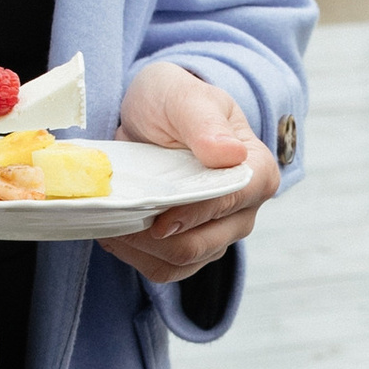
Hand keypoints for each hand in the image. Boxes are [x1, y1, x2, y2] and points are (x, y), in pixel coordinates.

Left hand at [101, 59, 279, 287]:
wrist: (152, 114)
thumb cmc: (173, 100)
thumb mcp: (185, 98)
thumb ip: (205, 124)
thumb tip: (230, 154)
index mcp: (256, 172)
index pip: (230, 203)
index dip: (193, 214)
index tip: (157, 218)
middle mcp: (244, 211)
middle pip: (202, 244)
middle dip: (155, 236)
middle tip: (119, 214)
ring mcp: (218, 234)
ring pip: (180, 262)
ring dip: (139, 248)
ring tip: (112, 221)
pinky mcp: (192, 250)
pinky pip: (164, 270)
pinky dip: (135, 257)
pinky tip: (117, 232)